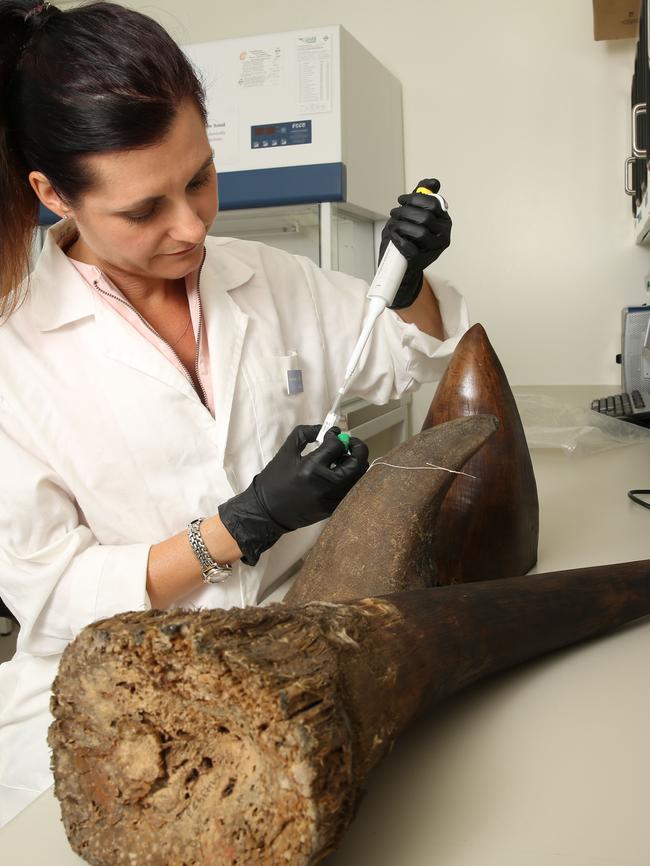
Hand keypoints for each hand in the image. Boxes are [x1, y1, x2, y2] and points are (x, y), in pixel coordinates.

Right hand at [218, 425, 368, 564]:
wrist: (267, 512)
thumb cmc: (274, 480)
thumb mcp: (286, 451)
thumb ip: (305, 433)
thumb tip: (326, 428)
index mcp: (312, 468)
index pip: (337, 446)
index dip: (336, 436)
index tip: (332, 433)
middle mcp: (327, 485)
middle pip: (357, 463)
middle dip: (356, 448)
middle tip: (348, 443)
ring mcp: (333, 499)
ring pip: (359, 477)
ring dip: (354, 463)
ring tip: (341, 458)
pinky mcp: (334, 508)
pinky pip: (350, 488)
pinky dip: (348, 477)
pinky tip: (336, 472)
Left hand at [379, 178, 451, 309]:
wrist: (403, 263)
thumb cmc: (409, 236)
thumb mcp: (415, 214)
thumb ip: (423, 196)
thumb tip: (433, 182)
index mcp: (444, 221)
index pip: (434, 203)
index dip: (415, 198)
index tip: (401, 200)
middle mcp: (444, 235)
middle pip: (425, 217)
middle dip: (405, 212)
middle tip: (394, 212)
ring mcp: (435, 250)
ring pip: (419, 232)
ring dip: (401, 226)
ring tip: (393, 225)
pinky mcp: (423, 261)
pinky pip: (410, 248)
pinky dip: (398, 239)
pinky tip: (393, 235)